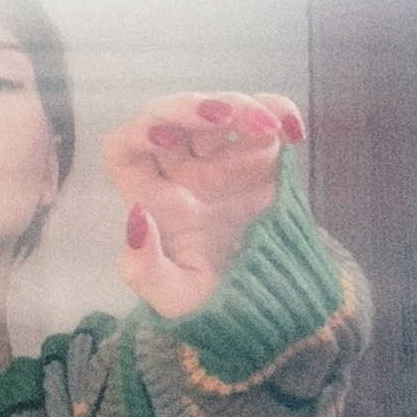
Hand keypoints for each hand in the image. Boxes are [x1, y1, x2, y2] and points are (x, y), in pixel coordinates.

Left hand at [102, 92, 303, 317]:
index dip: (138, 132)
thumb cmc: (209, 303)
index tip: (165, 137)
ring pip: (220, 111)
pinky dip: (279, 113)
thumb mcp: (172, 298)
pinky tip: (292, 131)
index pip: (125, 148)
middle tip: (223, 117)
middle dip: (194, 108)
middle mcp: (179, 170)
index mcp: (150, 196)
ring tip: (267, 129)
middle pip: (173, 117)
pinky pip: (266, 119)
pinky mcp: (261, 158)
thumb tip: (136, 218)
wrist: (264, 307)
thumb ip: (144, 267)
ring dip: (241, 109)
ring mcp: (220, 159)